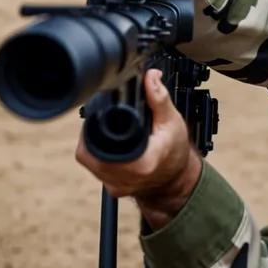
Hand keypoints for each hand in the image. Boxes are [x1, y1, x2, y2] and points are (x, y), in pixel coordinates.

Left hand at [75, 69, 202, 227]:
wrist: (178, 181)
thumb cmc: (177, 153)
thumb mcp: (172, 121)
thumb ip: (159, 98)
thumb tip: (150, 77)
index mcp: (140, 163)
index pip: (101, 143)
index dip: (96, 125)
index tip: (102, 114)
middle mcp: (125, 178)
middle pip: (90, 151)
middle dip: (92, 131)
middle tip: (102, 118)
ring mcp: (116, 186)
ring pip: (89, 161)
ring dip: (93, 144)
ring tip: (106, 130)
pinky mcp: (112, 189)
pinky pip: (95, 169)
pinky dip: (98, 155)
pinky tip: (108, 145)